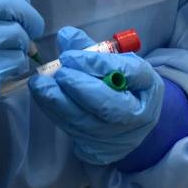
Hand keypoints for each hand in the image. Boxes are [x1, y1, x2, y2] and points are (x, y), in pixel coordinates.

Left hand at [29, 27, 162, 164]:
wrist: (131, 124)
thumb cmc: (125, 86)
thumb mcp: (119, 62)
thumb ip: (94, 50)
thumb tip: (66, 36)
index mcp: (148, 88)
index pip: (128, 73)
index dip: (97, 64)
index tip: (71, 56)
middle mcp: (136, 117)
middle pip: (107, 106)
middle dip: (77, 87)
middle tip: (58, 72)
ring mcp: (116, 139)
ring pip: (84, 122)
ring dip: (57, 101)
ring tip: (39, 84)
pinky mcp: (96, 151)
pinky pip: (72, 131)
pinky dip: (55, 112)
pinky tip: (43, 98)